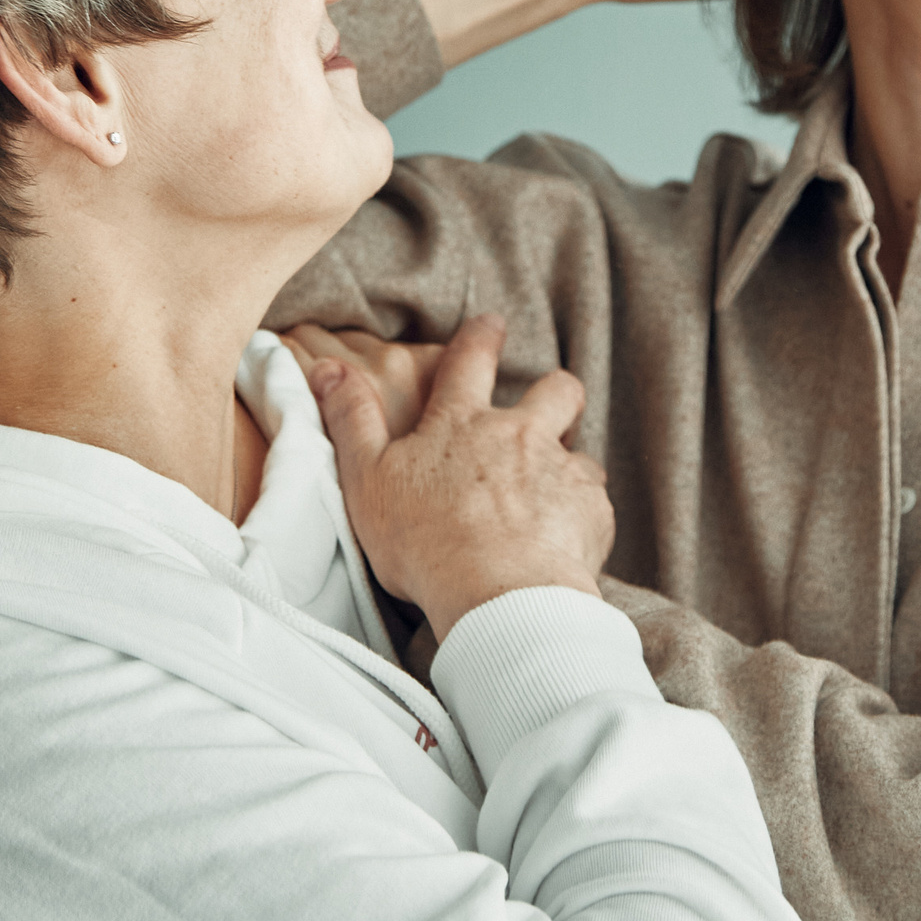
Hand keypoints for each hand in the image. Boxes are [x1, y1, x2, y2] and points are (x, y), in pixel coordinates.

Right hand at [311, 314, 612, 642]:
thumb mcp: (368, 480)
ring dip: (567, 466)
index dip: (481, 337)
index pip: (471, 360)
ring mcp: (561, 470)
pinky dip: (580, 518)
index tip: (491, 325)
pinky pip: (594, 504)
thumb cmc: (424, 543)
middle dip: (555, 392)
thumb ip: (351, 420)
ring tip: (550, 497)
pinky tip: (562, 544)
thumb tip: (326, 367)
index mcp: (462, 424)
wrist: (497, 595)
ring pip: (580, 451)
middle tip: (548, 406)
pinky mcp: (591, 512)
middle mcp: (520, 435)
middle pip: (556, 390)